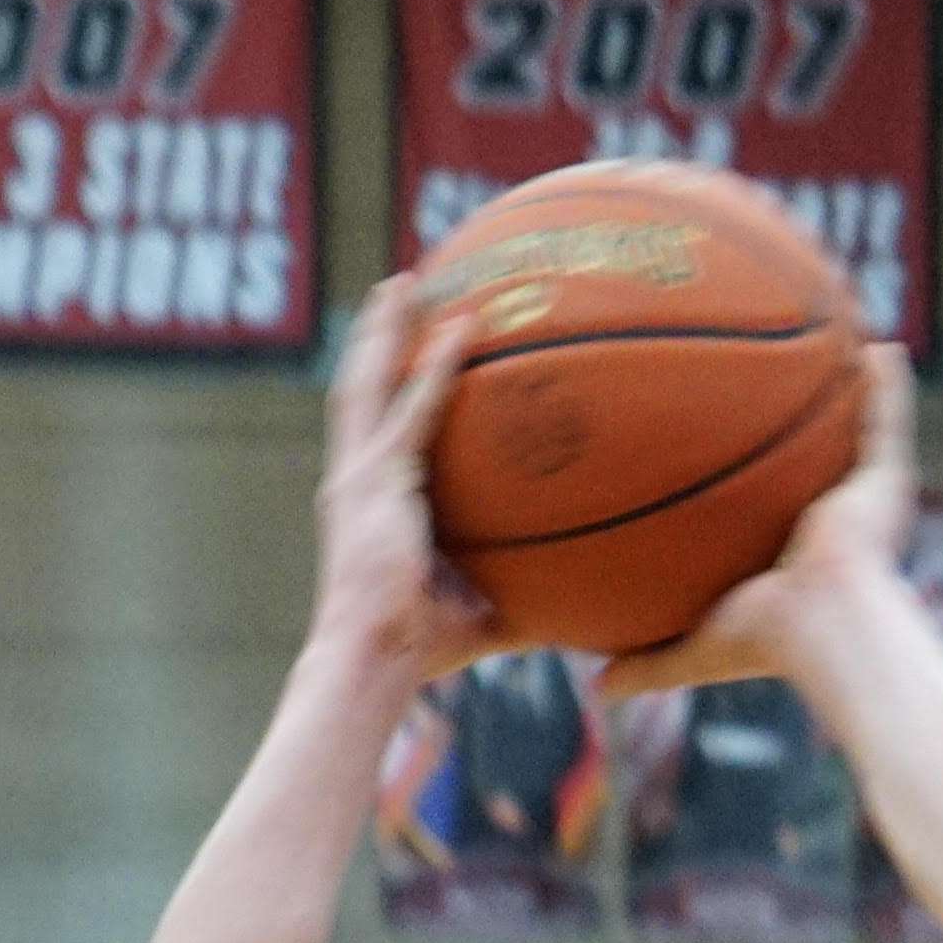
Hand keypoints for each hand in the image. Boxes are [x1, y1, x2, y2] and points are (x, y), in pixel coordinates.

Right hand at [310, 270, 509, 694]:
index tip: (405, 342)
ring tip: (406, 280)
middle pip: (359, 389)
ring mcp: (359, 477)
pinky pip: (414, 410)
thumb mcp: (481, 612)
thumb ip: (524, 592)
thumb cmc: (418, 653)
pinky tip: (462, 327)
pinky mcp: (375, 482)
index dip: (386, 382)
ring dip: (387, 330)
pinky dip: (437, 366)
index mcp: (368, 503)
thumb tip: (588, 599)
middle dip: (375, 337)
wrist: (371, 662)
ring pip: (368, 384)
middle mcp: (353, 480)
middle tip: (398, 287)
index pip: (375, 427)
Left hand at [596, 343, 918, 702]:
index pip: (766, 505)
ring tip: (833, 335)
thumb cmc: (765, 641)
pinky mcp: (890, 481)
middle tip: (761, 372)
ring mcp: (864, 498)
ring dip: (847, 387)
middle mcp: (830, 519)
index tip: (714, 437)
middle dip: (794, 419)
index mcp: (790, 551)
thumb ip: (649, 663)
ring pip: (858, 431)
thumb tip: (595, 691)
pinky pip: (892, 421)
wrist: (825, 629)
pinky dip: (891, 386)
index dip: (748, 474)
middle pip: (810, 458)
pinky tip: (885, 345)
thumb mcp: (693, 648)